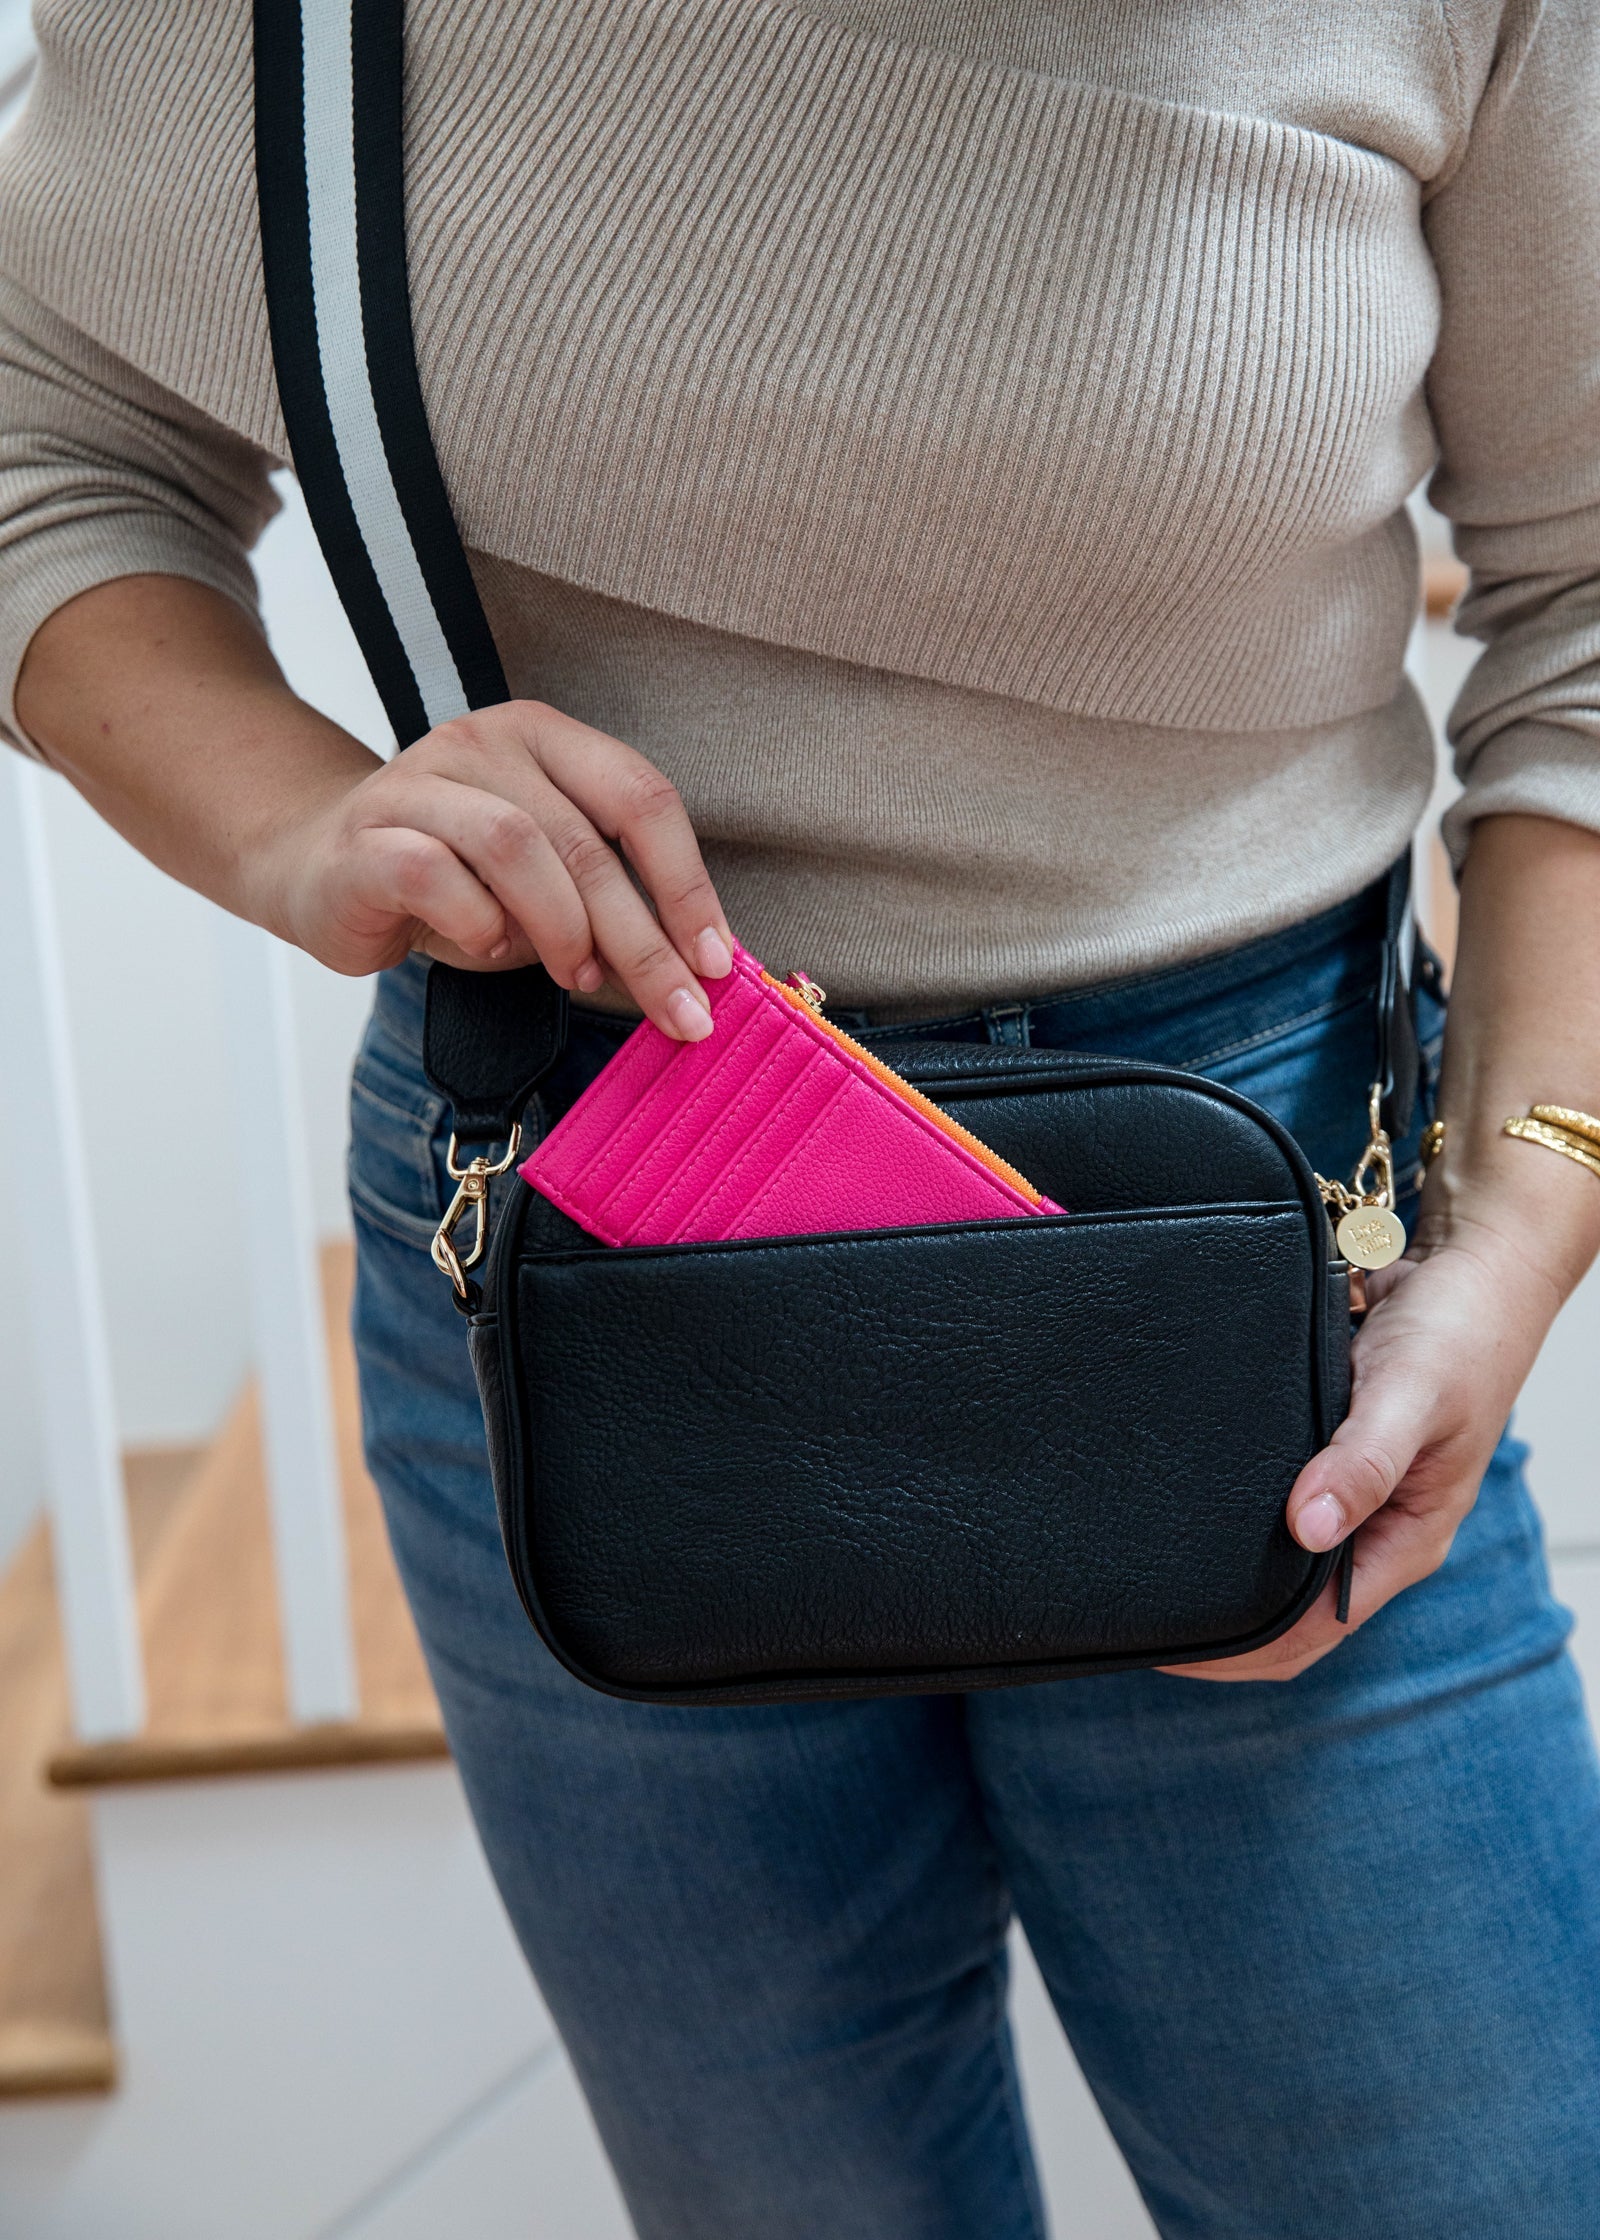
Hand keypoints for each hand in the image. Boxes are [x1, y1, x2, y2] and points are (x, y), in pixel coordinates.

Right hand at [257, 698, 732, 1038]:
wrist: (319, 866)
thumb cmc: (454, 879)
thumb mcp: (549, 885)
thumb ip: (615, 908)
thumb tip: (698, 975)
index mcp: (545, 739)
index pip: (641, 796)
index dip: (688, 883)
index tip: (717, 963)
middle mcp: (484, 743)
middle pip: (587, 838)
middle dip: (643, 937)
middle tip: (678, 1009)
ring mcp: (419, 781)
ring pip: (516, 845)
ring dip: (563, 928)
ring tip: (576, 976)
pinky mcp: (366, 836)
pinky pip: (435, 875)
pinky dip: (477, 924)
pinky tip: (488, 948)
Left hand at [1163, 1177, 1582, 1682]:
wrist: (1468, 1267)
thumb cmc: (1459, 1336)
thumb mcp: (1411, 1398)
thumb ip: (1362, 1462)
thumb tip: (1307, 1529)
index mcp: (1404, 1540)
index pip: (1315, 1629)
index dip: (1244, 1650)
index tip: (1171, 1647)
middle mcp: (1371, 1524)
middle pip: (1286, 1602)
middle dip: (1221, 1617)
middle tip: (1138, 1607)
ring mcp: (1346, 1487)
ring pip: (1273, 1546)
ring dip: (1221, 1558)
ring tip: (1145, 1560)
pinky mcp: (1322, 1445)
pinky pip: (1270, 1484)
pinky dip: (1229, 1495)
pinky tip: (1177, 1487)